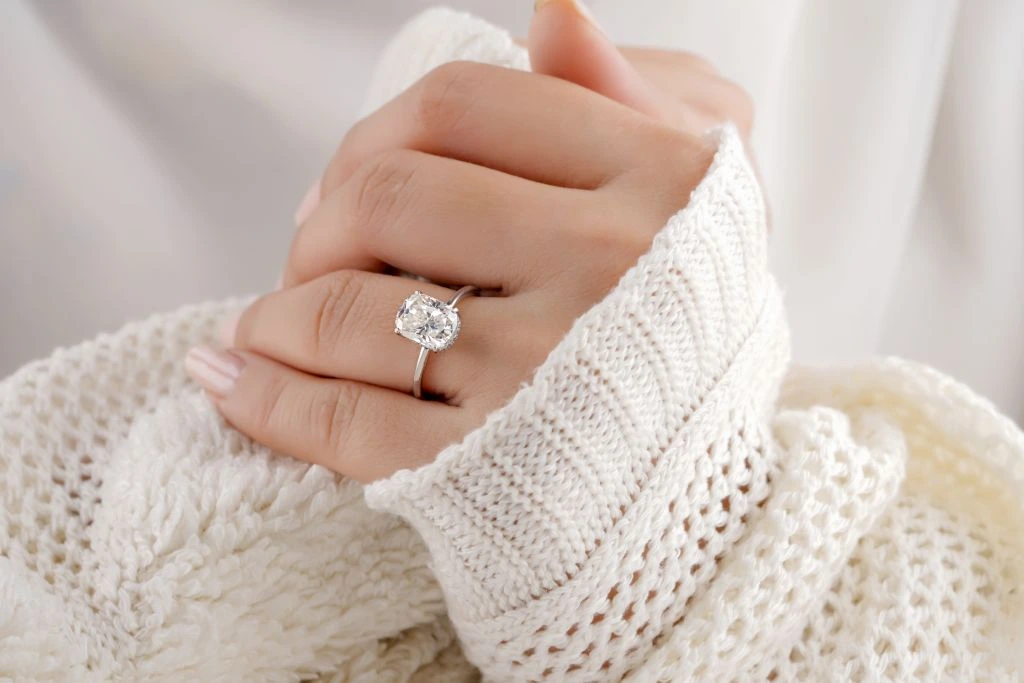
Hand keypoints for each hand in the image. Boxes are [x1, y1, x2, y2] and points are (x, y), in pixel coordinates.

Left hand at [185, 0, 753, 481]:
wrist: (710, 514)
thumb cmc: (689, 350)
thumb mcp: (700, 215)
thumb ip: (627, 104)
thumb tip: (555, 11)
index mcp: (660, 183)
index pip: (463, 104)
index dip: (378, 131)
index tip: (354, 176)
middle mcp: (609, 270)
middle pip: (387, 195)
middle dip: (317, 223)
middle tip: (310, 256)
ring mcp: (548, 372)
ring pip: (349, 307)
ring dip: (276, 313)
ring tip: (264, 326)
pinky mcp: (494, 471)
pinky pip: (344, 420)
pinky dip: (267, 399)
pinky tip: (235, 383)